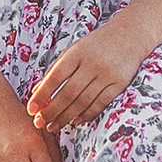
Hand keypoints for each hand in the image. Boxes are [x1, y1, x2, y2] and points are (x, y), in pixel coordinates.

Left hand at [27, 21, 148, 132]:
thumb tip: (37, 92)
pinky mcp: (120, 83)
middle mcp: (92, 63)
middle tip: (39, 123)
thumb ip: (55, 69)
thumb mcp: (73, 50)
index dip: (42, 94)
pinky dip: (87, 114)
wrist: (130, 35)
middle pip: (68, 93)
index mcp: (76, 53)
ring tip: (54, 126)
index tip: (31, 108)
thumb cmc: (95, 45)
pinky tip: (76, 121)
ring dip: (66, 117)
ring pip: (83, 101)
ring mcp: (107, 74)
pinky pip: (101, 103)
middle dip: (51, 111)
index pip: (55, 77)